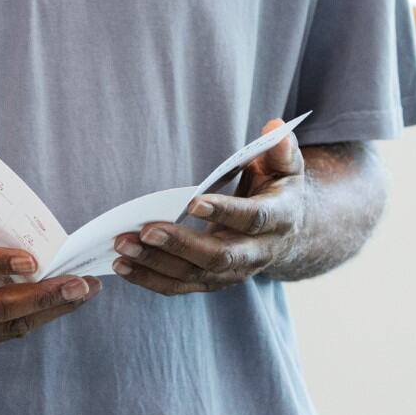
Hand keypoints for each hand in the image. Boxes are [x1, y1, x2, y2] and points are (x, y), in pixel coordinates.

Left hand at [115, 119, 306, 296]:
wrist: (293, 233)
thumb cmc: (279, 189)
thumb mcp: (287, 166)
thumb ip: (280, 150)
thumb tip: (275, 127)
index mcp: (278, 220)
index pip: (252, 219)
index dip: (224, 212)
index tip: (192, 202)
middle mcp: (257, 253)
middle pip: (218, 256)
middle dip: (180, 244)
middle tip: (145, 230)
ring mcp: (235, 272)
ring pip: (195, 275)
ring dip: (156, 263)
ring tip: (123, 246)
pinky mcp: (215, 282)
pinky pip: (181, 287)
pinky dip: (150, 279)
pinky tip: (122, 265)